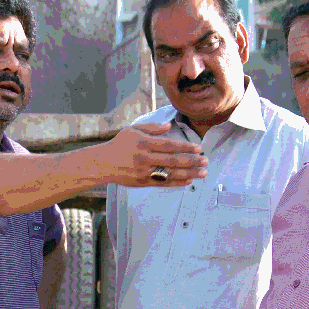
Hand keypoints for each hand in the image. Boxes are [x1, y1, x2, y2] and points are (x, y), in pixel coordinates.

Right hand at [90, 123, 208, 186]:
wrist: (103, 163)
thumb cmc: (120, 144)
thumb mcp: (132, 130)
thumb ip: (152, 127)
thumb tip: (169, 126)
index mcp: (143, 143)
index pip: (168, 145)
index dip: (185, 147)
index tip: (198, 148)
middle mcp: (144, 158)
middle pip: (172, 160)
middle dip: (191, 161)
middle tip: (206, 161)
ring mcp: (144, 171)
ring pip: (170, 173)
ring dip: (189, 173)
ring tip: (203, 173)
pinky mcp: (143, 182)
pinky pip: (163, 183)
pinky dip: (177, 182)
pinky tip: (189, 180)